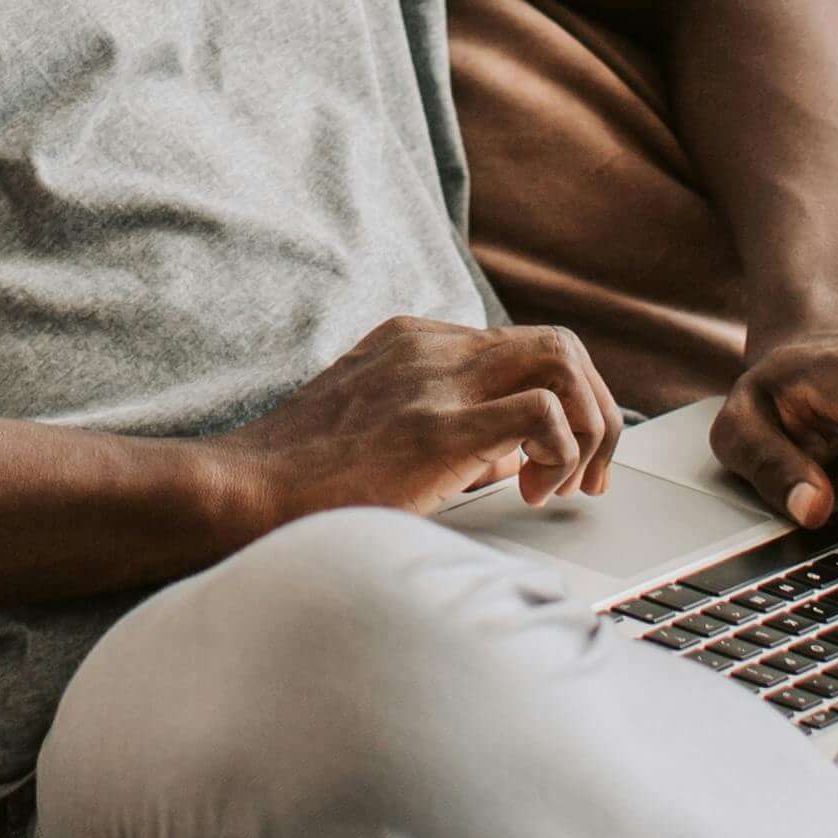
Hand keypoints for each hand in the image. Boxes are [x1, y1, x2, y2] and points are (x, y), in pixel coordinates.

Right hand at [204, 316, 622, 537]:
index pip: (525, 349)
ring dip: (586, 425)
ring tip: (564, 483)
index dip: (564, 405)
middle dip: (595, 410)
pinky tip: (530, 491)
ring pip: (563, 359)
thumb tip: (516, 458)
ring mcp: (436, 381)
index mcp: (416, 344)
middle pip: (559, 344)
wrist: (242, 493)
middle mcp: (432, 348)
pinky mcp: (438, 426)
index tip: (561, 463)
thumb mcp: (381, 433)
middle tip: (591, 476)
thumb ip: (453, 434)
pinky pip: (541, 410)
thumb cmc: (303, 482)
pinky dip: (559, 451)